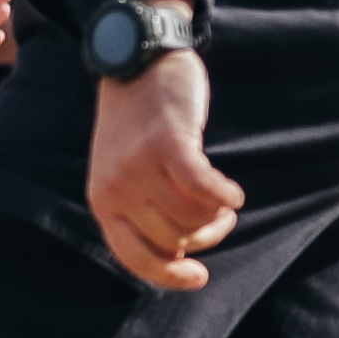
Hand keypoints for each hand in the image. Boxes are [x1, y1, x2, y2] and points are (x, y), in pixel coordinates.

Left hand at [86, 52, 242, 290]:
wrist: (137, 61)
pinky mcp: (168, 142)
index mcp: (103, 201)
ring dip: (218, 214)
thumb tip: (181, 255)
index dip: (170, 276)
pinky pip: (204, 188)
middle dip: (206, 235)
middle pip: (176, 239)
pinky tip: (235, 194)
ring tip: (223, 199)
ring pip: (194, 217)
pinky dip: (225, 196)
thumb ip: (141, 210)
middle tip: (219, 215)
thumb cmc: (139, 124)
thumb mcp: (124, 172)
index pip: (135, 258)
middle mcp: (116, 188)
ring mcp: (140, 165)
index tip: (200, 276)